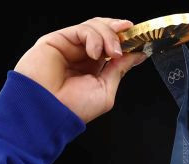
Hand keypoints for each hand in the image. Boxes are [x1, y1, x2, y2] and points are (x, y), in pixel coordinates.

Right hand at [13, 17, 147, 123]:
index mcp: (93, 68)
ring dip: (109, 36)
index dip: (126, 40)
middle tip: (129, 41)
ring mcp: (69, 46)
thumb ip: (119, 69)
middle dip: (120, 33)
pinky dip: (94, 37)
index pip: (111, 46)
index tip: (140, 40)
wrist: (48, 111)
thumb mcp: (105, 90)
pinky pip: (81, 29)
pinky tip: (95, 53)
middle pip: (104, 31)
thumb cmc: (72, 108)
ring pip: (94, 26)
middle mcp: (81, 55)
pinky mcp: (57, 39)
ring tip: (112, 52)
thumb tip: (137, 55)